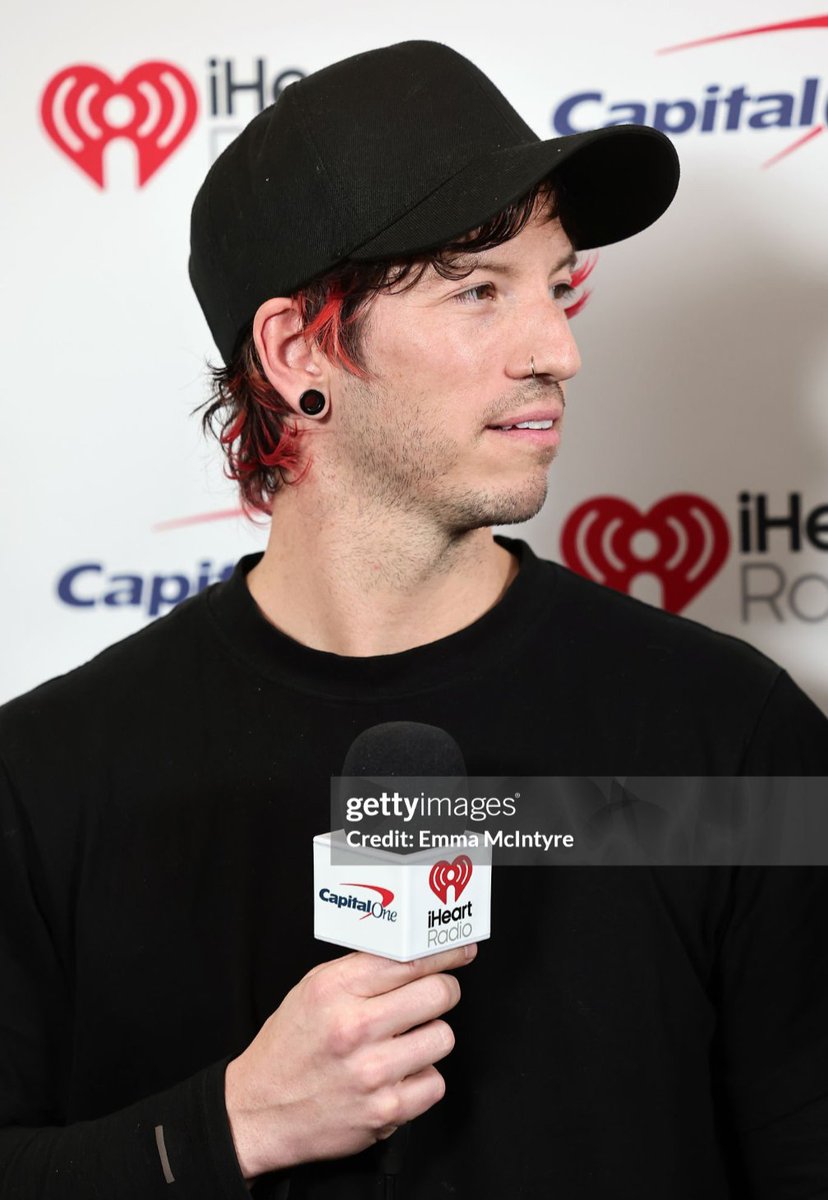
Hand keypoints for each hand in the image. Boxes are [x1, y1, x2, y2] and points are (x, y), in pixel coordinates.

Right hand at [224, 943, 476, 1180]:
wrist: (258, 1111)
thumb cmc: (289, 1047)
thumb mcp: (312, 990)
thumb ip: (361, 970)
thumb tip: (414, 954)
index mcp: (335, 989)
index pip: (409, 960)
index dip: (444, 954)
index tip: (462, 951)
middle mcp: (354, 1027)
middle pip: (439, 994)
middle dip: (442, 993)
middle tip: (432, 998)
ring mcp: (372, 1072)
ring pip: (443, 1038)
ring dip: (429, 1039)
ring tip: (402, 1043)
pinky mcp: (385, 1111)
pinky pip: (435, 1083)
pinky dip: (421, 1080)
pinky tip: (396, 1076)